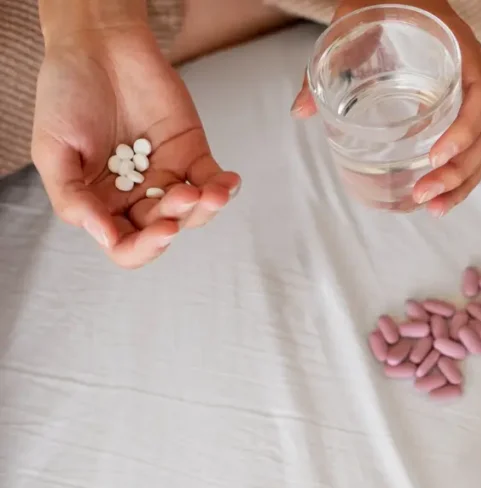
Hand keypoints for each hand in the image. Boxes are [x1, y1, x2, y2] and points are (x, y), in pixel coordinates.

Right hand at [32, 24, 240, 268]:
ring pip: (193, 212)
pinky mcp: (192, 152)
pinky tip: (229, 183)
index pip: (125, 246)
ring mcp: (166, 176)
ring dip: (205, 208)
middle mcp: (135, 196)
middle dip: (175, 223)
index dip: (143, 249)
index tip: (159, 232)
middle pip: (163, 232)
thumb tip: (105, 237)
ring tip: (210, 192)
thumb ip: (73, 197)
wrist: (97, 46)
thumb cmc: (66, 95)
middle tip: (181, 199)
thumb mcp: (52, 150)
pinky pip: (212, 180)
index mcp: (100, 204)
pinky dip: (224, 187)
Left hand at [291, 0, 480, 216]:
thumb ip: (328, 63)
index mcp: (461, 48)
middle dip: (460, 171)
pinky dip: (460, 176)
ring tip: (432, 208)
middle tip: (424, 194)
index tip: (435, 155)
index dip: (465, 128)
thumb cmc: (384, 2)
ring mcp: (471, 96)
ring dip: (462, 182)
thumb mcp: (352, 21)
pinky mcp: (461, 111)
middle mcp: (474, 74)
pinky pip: (472, 148)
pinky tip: (437, 199)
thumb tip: (302, 110)